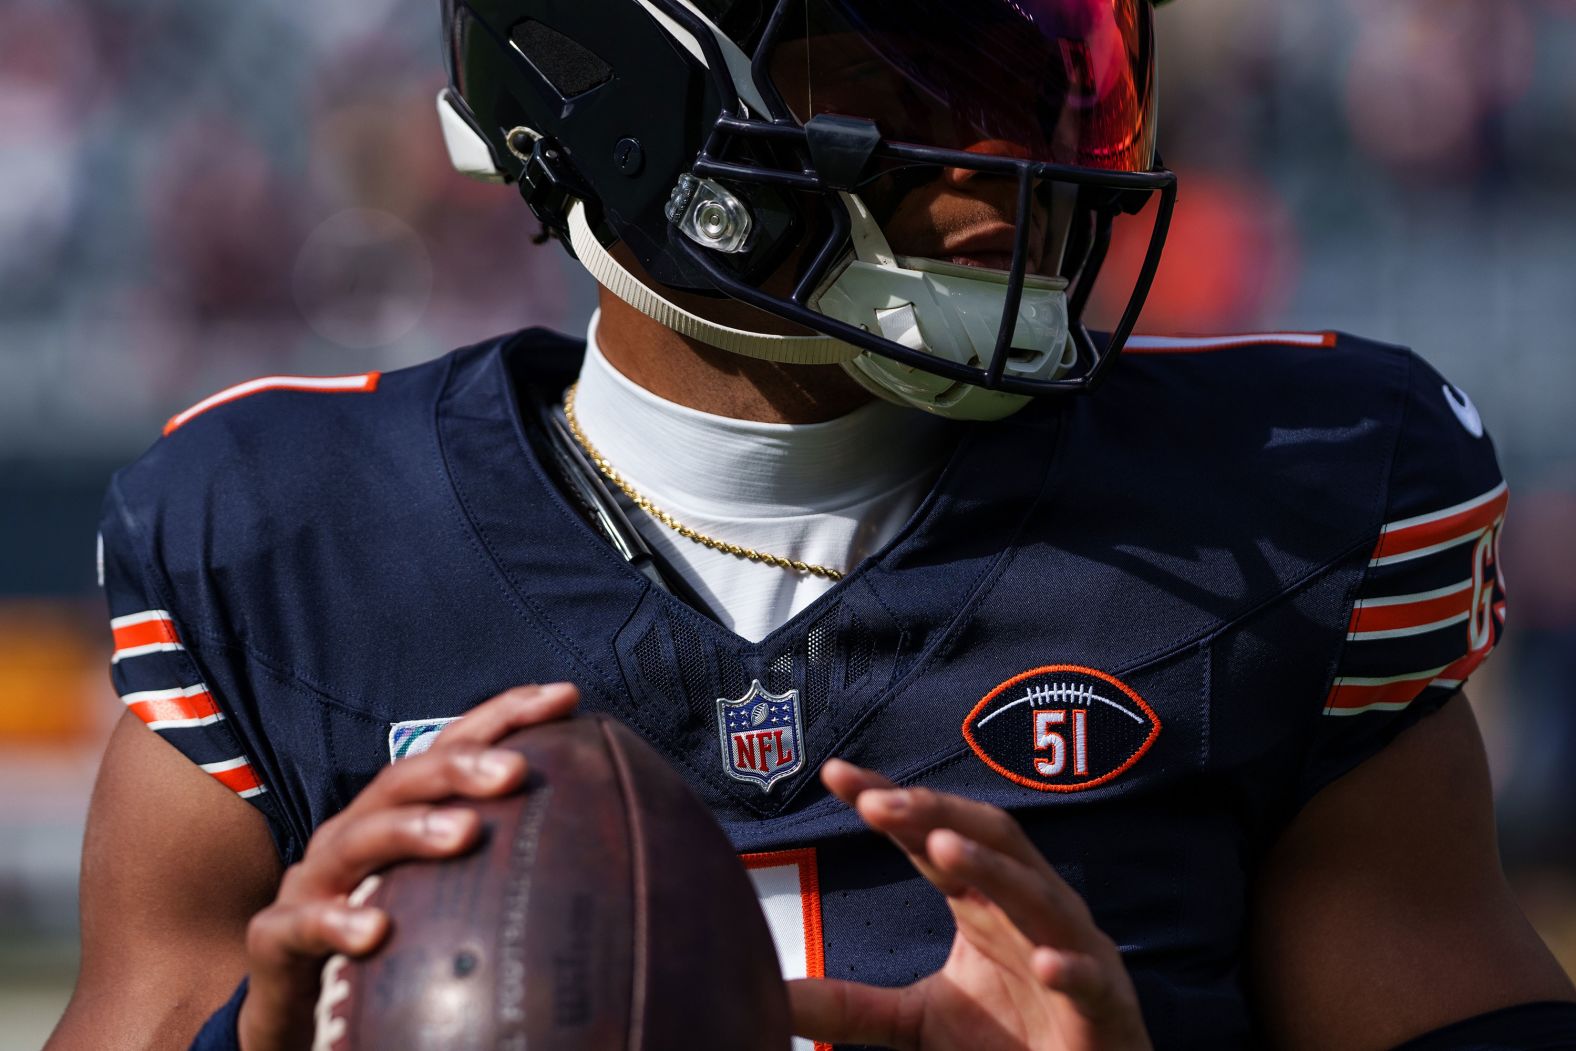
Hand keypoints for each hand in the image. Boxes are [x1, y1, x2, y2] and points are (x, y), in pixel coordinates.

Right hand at [236, 682, 578, 1050]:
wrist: (295, 1013)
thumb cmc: (388, 947)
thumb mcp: (446, 899)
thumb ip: (502, 871)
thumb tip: (606, 864)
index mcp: (397, 816)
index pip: (450, 749)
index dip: (503, 716)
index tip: (566, 697)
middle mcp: (354, 834)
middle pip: (403, 781)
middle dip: (458, 766)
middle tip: (515, 772)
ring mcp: (311, 883)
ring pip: (356, 839)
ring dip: (410, 830)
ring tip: (463, 833)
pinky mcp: (275, 940)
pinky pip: (299, 926)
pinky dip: (334, 922)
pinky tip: (375, 930)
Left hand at [790, 761, 1150, 1050]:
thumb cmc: (1008, 1043)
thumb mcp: (915, 1022)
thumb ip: (852, 1006)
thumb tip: (775, 996)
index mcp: (985, 901)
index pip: (933, 836)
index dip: (891, 801)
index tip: (834, 773)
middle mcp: (1028, 909)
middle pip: (989, 837)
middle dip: (935, 813)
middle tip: (875, 800)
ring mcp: (1072, 950)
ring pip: (1037, 893)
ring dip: (993, 868)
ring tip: (942, 848)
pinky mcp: (1104, 1005)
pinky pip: (1089, 977)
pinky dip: (1068, 967)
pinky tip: (1043, 963)